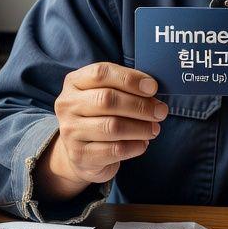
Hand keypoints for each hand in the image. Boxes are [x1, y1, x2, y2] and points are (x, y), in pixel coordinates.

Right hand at [38, 62, 167, 200]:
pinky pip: (114, 150)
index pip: (100, 73)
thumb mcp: (104, 95)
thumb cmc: (99, 117)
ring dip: (140, 127)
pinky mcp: (79, 155)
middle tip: (160, 111)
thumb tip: (151, 89)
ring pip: (112, 126)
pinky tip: (143, 143)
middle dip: (140, 105)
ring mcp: (70, 131)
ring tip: (154, 128)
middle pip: (107, 100)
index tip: (152, 87)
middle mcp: (67, 104)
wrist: (81, 154)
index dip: (130, 79)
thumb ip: (123, 88)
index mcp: (74, 82)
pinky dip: (135, 146)